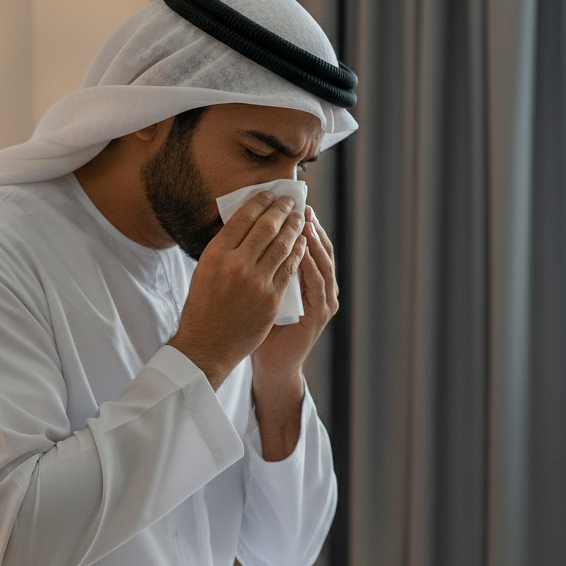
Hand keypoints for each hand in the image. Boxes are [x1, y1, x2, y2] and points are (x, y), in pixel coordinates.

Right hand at [167, 192, 305, 387]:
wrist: (206, 346)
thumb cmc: (202, 309)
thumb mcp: (203, 272)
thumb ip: (224, 250)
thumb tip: (245, 225)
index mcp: (215, 254)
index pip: (243, 218)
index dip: (260, 202)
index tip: (270, 194)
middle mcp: (236, 264)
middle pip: (266, 227)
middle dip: (282, 210)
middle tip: (290, 201)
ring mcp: (256, 282)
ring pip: (282, 245)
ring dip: (294, 228)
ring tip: (301, 218)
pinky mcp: (271, 298)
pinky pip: (289, 268)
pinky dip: (298, 252)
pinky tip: (302, 243)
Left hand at [250, 207, 337, 459]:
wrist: (270, 364)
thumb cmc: (260, 327)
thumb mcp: (260, 290)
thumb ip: (261, 265)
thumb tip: (242, 233)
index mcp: (307, 279)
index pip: (306, 242)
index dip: (298, 221)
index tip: (285, 201)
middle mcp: (320, 287)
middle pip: (319, 247)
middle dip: (308, 224)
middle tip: (298, 203)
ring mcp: (323, 301)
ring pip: (323, 262)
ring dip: (313, 240)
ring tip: (302, 221)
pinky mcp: (319, 315)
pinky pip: (317, 285)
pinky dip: (310, 266)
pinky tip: (301, 250)